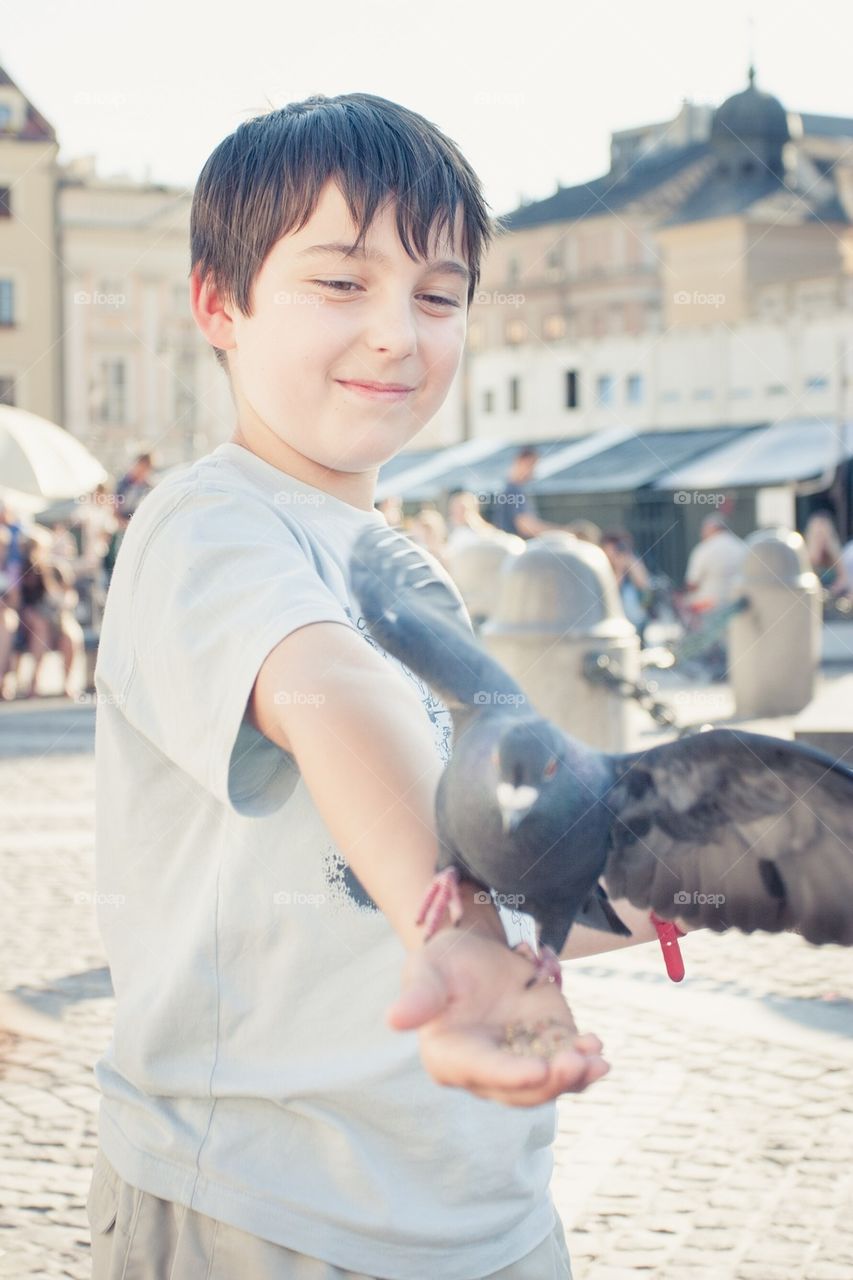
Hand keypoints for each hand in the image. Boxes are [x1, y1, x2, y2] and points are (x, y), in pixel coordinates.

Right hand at [386, 923, 609, 1107]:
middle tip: (575, 1063)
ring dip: (574, 1077)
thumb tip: (394, 1019)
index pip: (483, 1071)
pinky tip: (597, 1048)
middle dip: (551, 1081)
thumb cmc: (441, 963)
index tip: (539, 1070)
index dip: (510, 1075)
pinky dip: (585, 1061)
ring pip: (549, 1084)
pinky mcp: (546, 1046)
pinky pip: (568, 1064)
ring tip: (595, 1060)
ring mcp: (520, 1061)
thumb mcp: (426, 970)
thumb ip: (419, 996)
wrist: (472, 951)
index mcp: (451, 1058)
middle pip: (521, 1089)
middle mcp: (487, 1071)